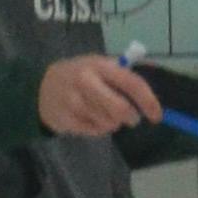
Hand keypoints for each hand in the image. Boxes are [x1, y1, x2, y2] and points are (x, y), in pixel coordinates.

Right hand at [37, 53, 162, 139]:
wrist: (40, 86)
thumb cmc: (80, 75)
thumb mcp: (99, 66)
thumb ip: (124, 77)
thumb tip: (152, 99)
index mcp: (100, 65)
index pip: (132, 83)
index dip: (148, 101)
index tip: (157, 116)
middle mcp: (86, 81)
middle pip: (120, 109)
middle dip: (131, 118)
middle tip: (132, 119)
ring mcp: (73, 101)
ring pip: (109, 123)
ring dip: (113, 123)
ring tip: (102, 112)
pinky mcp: (65, 118)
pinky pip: (95, 131)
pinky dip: (98, 128)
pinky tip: (88, 117)